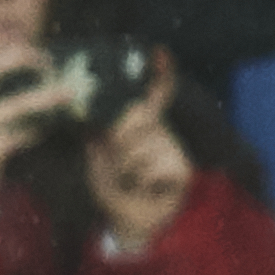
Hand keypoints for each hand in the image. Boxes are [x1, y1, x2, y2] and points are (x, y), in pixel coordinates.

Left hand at [85, 55, 192, 251]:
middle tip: (117, 162)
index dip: (159, 75)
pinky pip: (155, 163)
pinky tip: (146, 188)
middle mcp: (160, 133)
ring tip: (130, 180)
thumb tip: (92, 118)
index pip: (152, 97)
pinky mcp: (181, 168)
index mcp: (141, 127)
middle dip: (120, 140)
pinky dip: (143, 178)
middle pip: (137, 118)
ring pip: (143, 144)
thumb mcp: (98, 158)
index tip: (160, 51)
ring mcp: (173, 149)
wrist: (129, 222)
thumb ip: (98, 136)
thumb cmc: (114, 189)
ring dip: (127, 166)